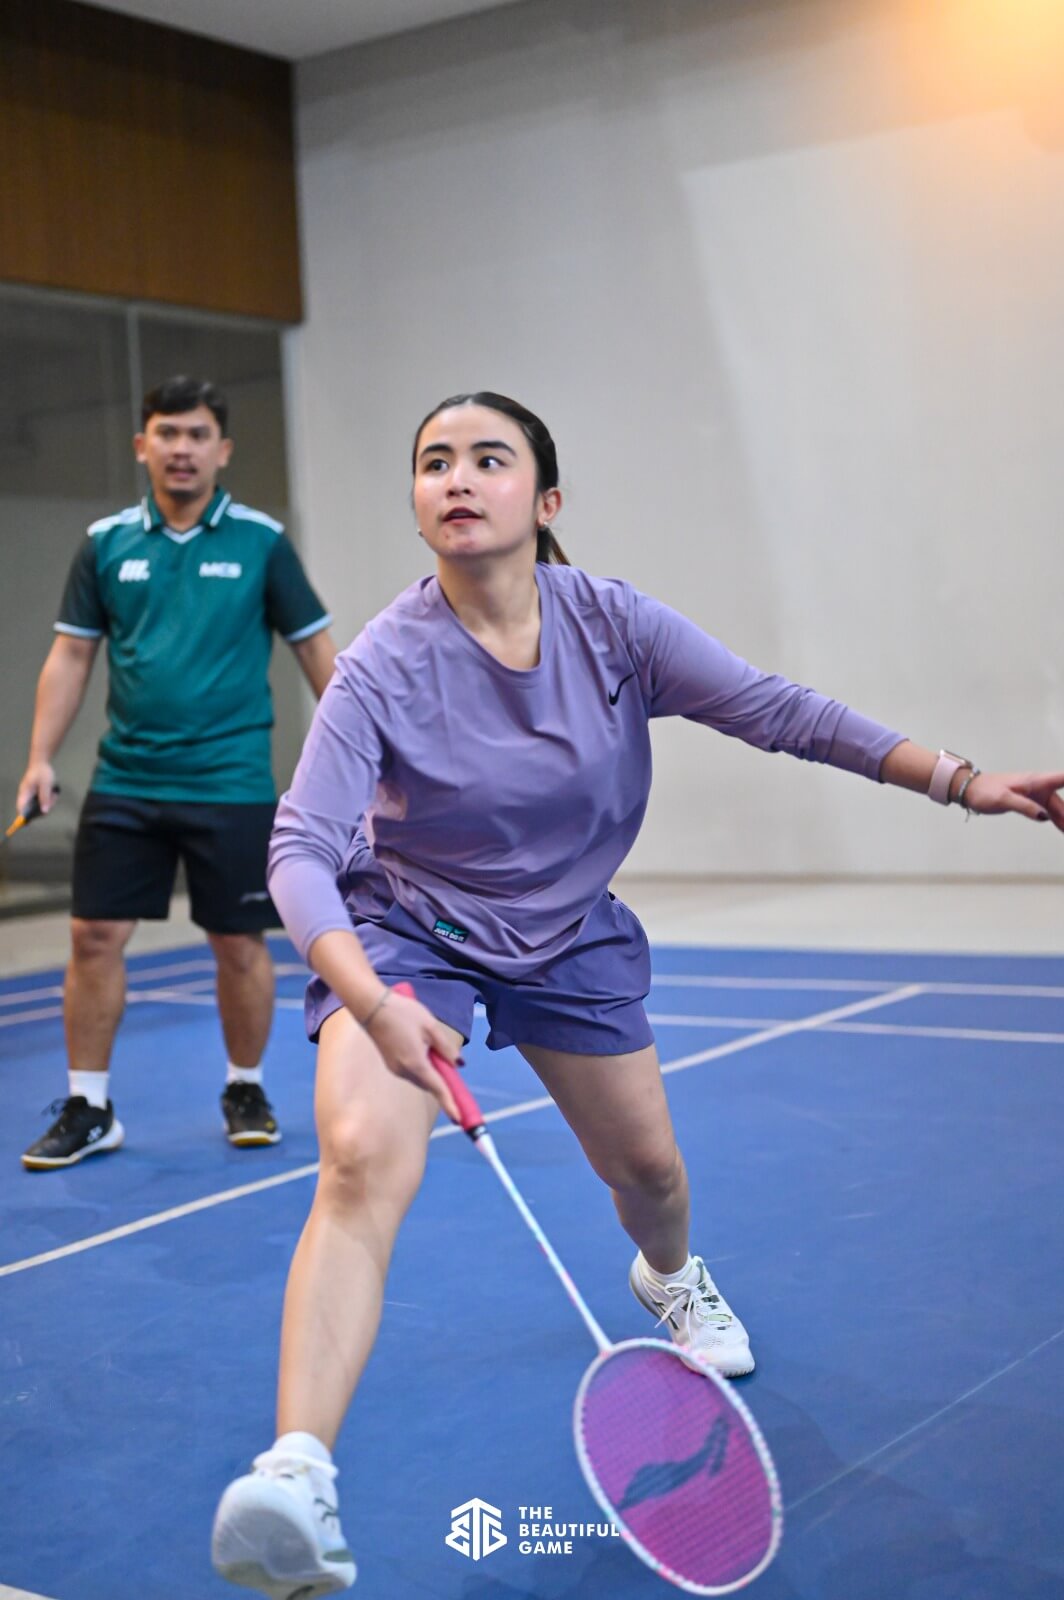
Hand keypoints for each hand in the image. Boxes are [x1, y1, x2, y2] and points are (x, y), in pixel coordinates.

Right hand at [16, 761, 57, 818]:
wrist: (42, 763)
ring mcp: (31, 796)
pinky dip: (49, 799)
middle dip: (44, 808)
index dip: (23, 817)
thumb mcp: (45, 784)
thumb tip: (44, 811)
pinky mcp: (36, 795)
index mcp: (25, 793)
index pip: (21, 808)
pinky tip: (53, 792)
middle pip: (32, 809)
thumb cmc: (42, 772)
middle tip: (52, 799)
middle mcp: (26, 796)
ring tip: (53, 793)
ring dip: (48, 802)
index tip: (29, 823)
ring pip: (39, 806)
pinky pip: (43, 802)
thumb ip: (44, 797)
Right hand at [363, 987, 463, 1119]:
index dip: (450, 1104)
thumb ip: (446, 1048)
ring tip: (441, 1058)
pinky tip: (426, 1054)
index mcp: (416, 1063)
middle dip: (443, 1086)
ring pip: (421, 1079)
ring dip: (433, 1075)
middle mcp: (404, 1071)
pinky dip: (423, 1070)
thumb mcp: (431, 1027)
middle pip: (429, 1085)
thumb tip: (458, 1064)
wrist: (373, 1007)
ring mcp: (395, 1069)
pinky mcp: (391, 1064)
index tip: (459, 1119)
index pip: (437, 1088)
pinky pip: (412, 1072)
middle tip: (458, 1084)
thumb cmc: (403, 1013)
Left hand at [961, 770, 1063, 829]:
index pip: (1062, 778)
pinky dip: (1057, 819)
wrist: (970, 790)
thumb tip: (1044, 817)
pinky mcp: (1030, 800)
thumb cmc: (985, 791)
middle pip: (1062, 800)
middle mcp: (1038, 786)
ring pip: (1057, 807)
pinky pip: (1049, 811)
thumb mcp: (1003, 799)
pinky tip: (1062, 828)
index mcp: (1035, 781)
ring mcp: (1035, 793)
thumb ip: (1024, 807)